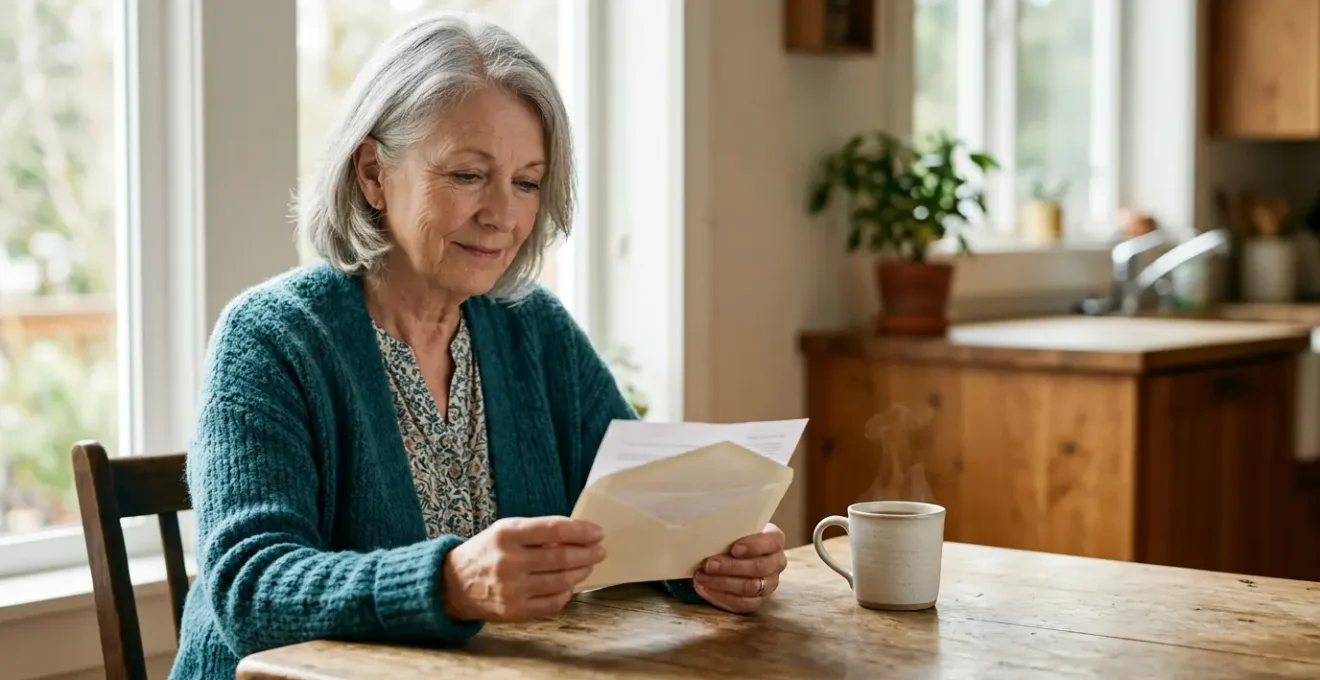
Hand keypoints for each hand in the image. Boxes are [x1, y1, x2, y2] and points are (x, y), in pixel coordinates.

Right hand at [442, 516, 605, 621]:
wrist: (454, 584)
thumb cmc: (487, 552)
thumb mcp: (505, 530)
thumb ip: (538, 532)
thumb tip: (577, 537)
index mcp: (506, 534)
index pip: (555, 530)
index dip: (582, 531)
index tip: (598, 532)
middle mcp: (509, 562)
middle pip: (562, 558)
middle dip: (588, 554)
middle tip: (600, 551)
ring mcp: (511, 589)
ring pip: (561, 581)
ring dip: (581, 572)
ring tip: (587, 566)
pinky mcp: (514, 611)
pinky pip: (553, 603)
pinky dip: (566, 593)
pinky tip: (568, 584)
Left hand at [693, 523, 786, 613]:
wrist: (730, 556)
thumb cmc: (732, 539)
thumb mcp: (732, 531)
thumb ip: (728, 532)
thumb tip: (708, 538)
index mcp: (774, 540)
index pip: (773, 541)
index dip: (755, 545)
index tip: (734, 548)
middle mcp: (776, 562)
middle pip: (759, 567)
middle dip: (731, 567)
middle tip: (708, 564)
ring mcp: (770, 583)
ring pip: (750, 587)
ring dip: (722, 582)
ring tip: (702, 577)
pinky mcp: (759, 600)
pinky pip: (742, 603)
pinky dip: (721, 596)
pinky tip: (705, 589)